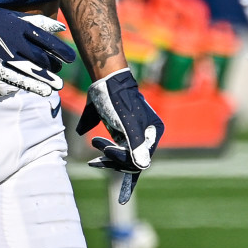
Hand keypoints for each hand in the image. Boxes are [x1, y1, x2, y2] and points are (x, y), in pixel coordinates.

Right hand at [0, 7, 75, 95]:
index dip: (60, 50)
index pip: (45, 40)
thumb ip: (38, 22)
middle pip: (40, 57)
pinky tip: (45, 91)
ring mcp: (5, 57)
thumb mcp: (14, 17)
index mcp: (18, 27)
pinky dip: (33, 86)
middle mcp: (13, 42)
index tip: (70, 58)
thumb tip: (61, 28)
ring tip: (58, 85)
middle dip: (54, 65)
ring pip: (31, 70)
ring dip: (47, 79)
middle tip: (60, 69)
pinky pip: (18, 79)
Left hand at [75, 68, 163, 203]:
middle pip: (131, 160)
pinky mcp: (122, 133)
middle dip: (113, 157)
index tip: (106, 150)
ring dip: (107, 157)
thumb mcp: (128, 122)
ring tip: (94, 146)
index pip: (140, 158)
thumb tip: (143, 166)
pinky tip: (95, 156)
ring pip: (122, 157)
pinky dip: (106, 154)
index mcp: (153, 132)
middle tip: (97, 144)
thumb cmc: (118, 99)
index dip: (123, 158)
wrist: (105, 80)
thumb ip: (136, 144)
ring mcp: (133, 135)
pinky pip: (116, 151)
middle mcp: (146, 135)